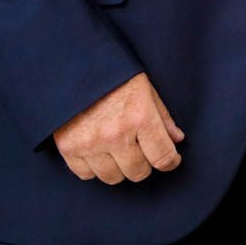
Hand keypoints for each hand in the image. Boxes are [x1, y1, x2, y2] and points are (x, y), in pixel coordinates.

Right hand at [52, 72, 184, 184]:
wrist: (75, 67)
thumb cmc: (115, 76)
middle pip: (138, 172)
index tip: (171, 161)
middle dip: (145, 164)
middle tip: (142, 152)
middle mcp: (116, 134)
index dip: (171, 162)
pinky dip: (94, 168)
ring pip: (113, 177)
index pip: (163, 157)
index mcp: (141, 118)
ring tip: (119, 151)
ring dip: (119, 168)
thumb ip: (163, 118)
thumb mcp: (147, 90)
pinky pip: (86, 174)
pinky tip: (99, 153)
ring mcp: (91, 143)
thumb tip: (176, 140)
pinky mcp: (68, 148)